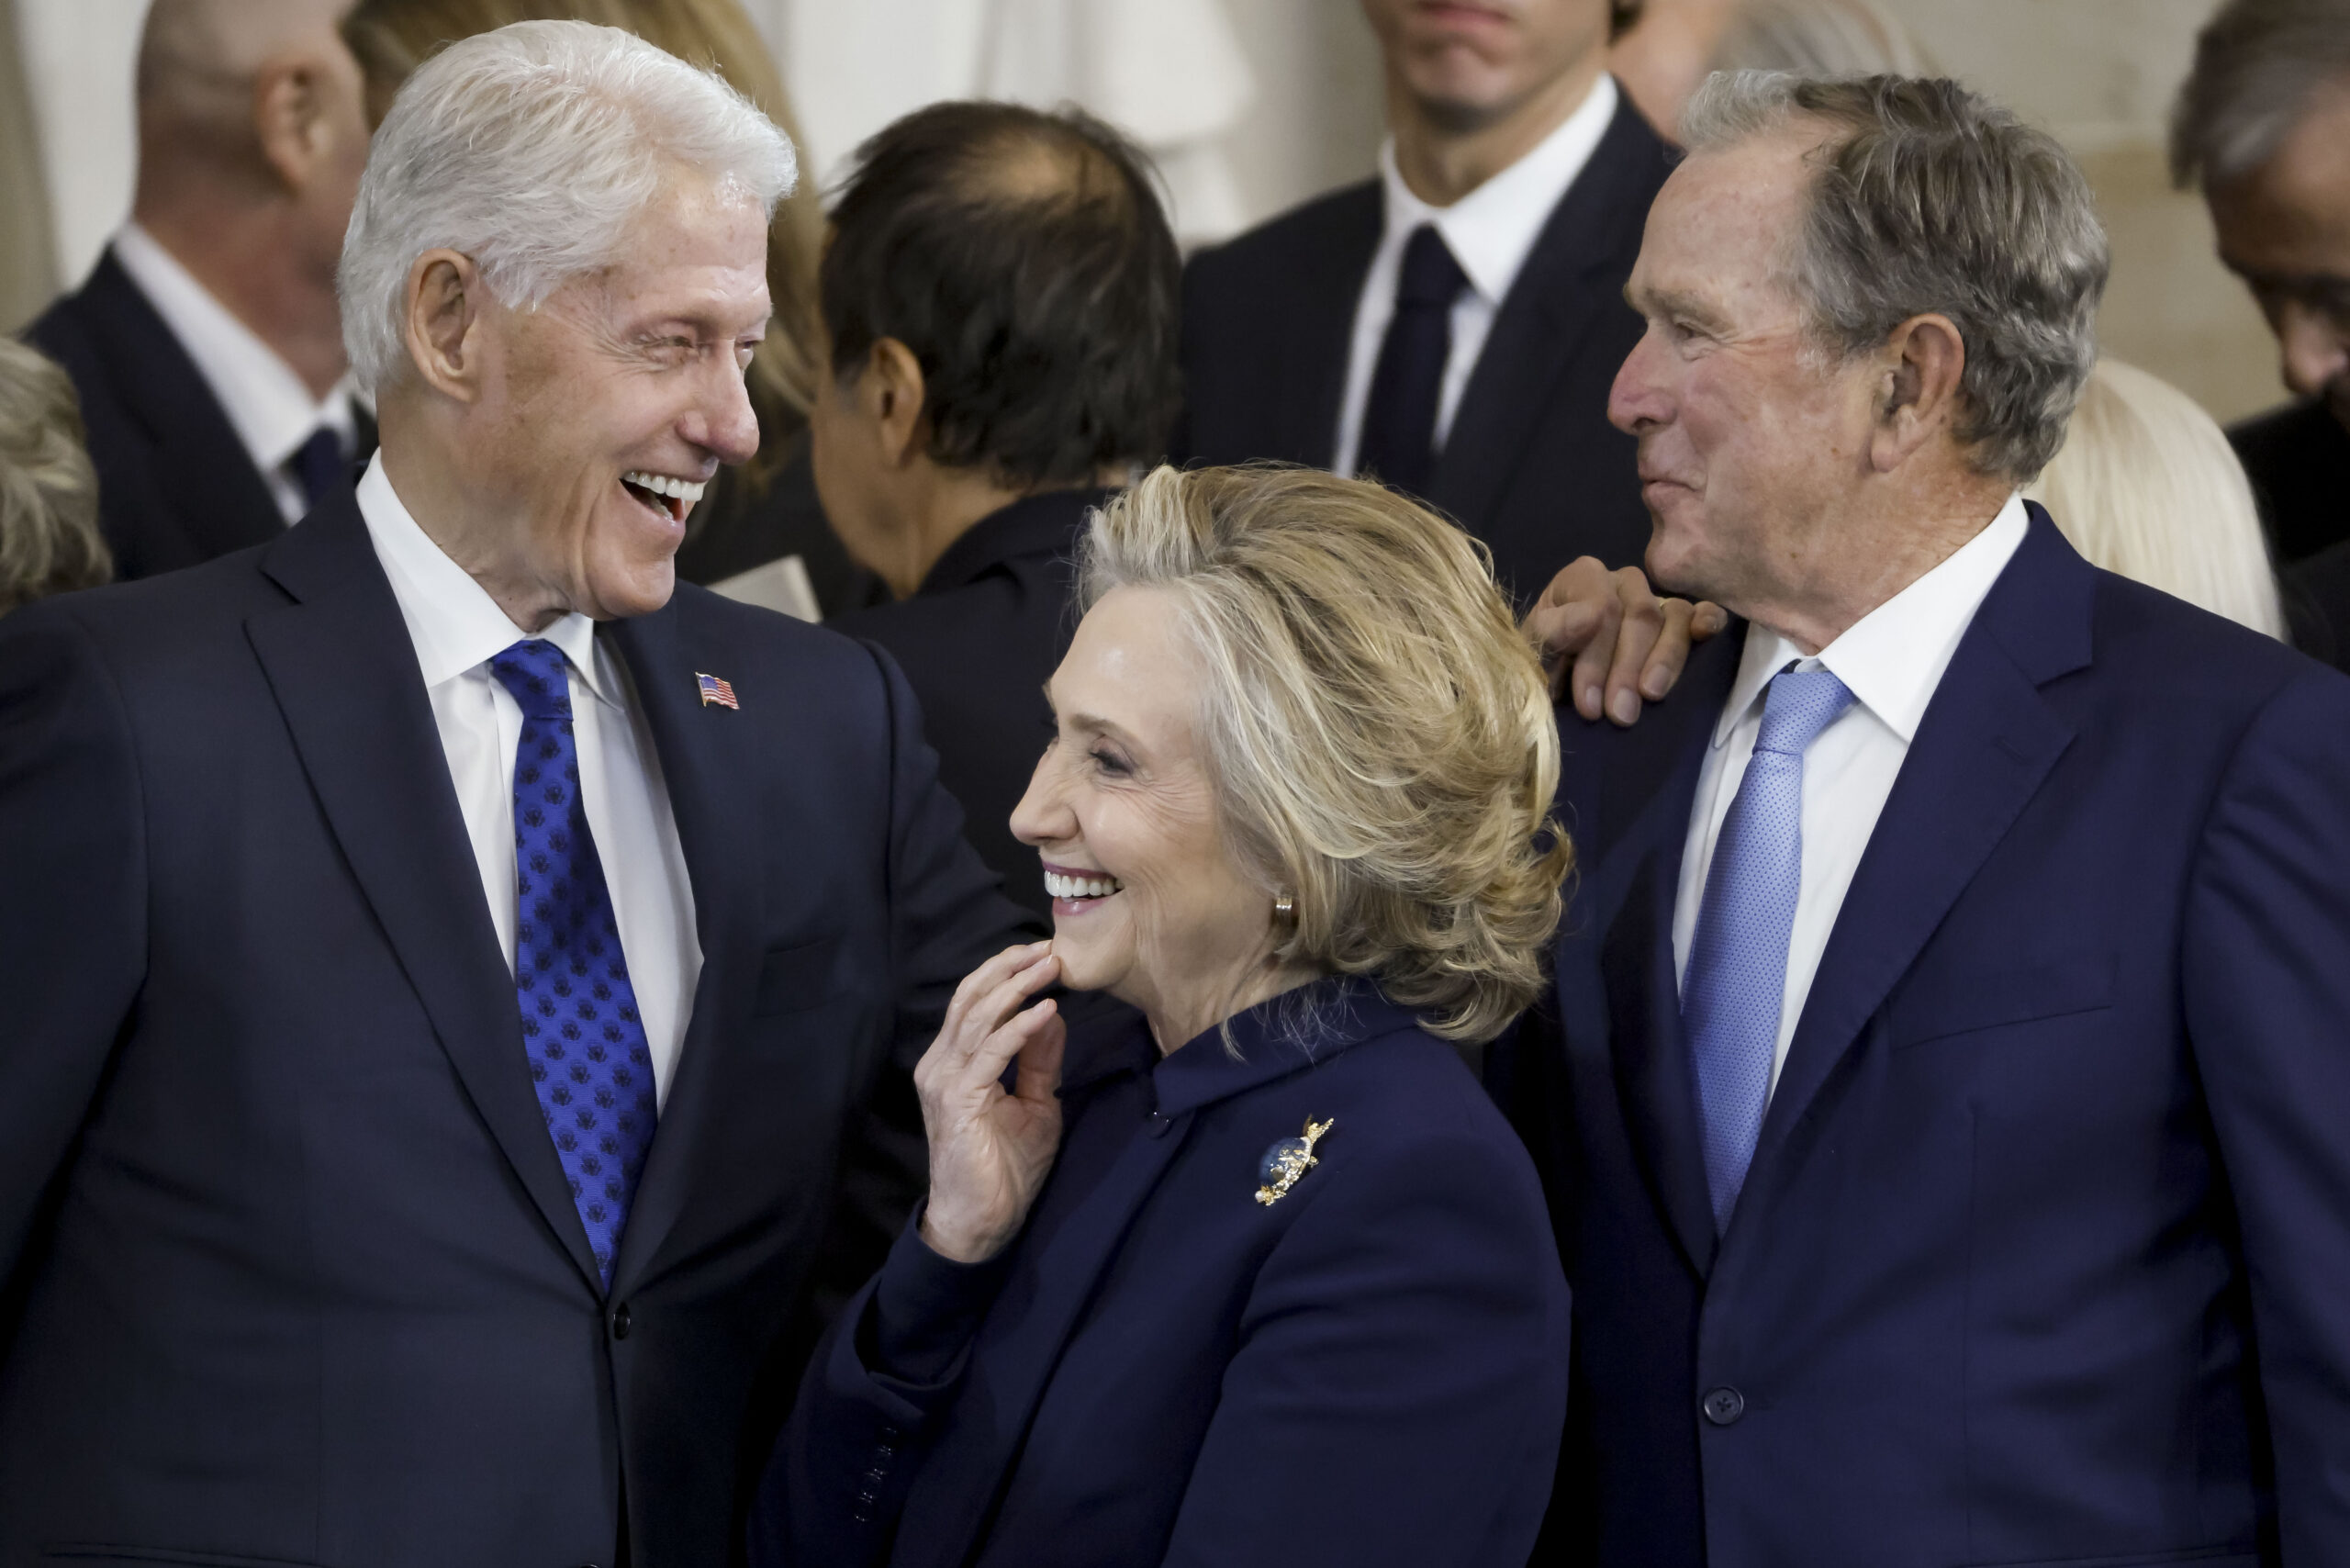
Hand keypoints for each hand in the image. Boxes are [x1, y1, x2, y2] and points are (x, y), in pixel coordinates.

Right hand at [914, 941, 1068, 1263]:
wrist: (982, 1223)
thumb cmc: (1005, 1170)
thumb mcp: (1035, 1104)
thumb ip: (1040, 1061)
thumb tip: (1053, 1016)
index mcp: (954, 1061)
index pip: (975, 1001)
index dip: (1007, 972)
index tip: (1046, 954)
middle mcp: (940, 1063)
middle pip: (971, 997)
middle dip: (1010, 967)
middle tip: (1049, 948)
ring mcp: (944, 1080)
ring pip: (978, 1016)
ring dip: (1017, 987)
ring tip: (1050, 967)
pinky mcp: (957, 1099)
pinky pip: (990, 1051)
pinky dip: (1019, 1027)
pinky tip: (1045, 1011)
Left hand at [1521, 557, 1727, 724]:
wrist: (1559, 683)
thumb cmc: (1543, 662)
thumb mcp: (1533, 651)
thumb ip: (1553, 630)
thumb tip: (1593, 616)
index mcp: (1584, 577)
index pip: (1602, 606)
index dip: (1597, 657)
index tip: (1589, 703)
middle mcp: (1624, 581)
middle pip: (1639, 615)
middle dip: (1627, 669)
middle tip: (1619, 714)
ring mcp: (1656, 597)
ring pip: (1673, 618)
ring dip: (1665, 660)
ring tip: (1651, 696)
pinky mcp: (1681, 618)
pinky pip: (1702, 612)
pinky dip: (1708, 622)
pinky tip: (1705, 635)